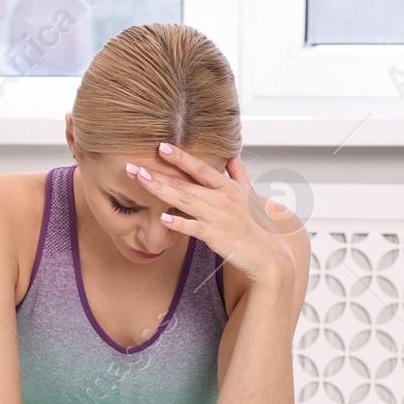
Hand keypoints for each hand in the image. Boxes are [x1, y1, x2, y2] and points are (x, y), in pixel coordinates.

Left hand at [125, 143, 299, 284]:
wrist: (271, 257)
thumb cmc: (258, 227)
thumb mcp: (251, 196)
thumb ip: (239, 174)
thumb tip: (233, 154)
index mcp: (229, 187)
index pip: (200, 168)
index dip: (181, 157)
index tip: (161, 146)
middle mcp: (222, 198)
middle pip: (185, 183)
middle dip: (158, 173)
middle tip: (132, 165)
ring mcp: (218, 217)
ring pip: (184, 200)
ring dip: (160, 189)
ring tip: (140, 180)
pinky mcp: (216, 236)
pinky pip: (194, 228)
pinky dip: (179, 223)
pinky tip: (162, 219)